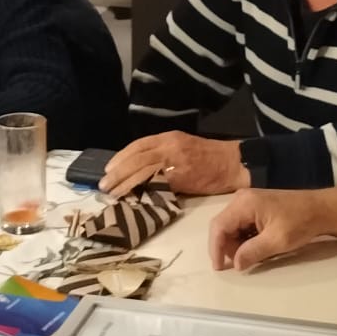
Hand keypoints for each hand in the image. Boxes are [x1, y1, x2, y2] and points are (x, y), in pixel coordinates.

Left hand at [100, 132, 245, 196]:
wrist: (232, 163)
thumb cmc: (209, 157)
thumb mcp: (183, 146)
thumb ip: (162, 153)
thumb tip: (139, 168)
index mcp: (168, 137)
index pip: (138, 145)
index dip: (120, 157)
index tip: (108, 169)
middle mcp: (169, 146)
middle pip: (136, 158)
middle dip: (117, 173)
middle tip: (104, 185)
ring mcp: (175, 161)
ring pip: (142, 171)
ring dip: (124, 183)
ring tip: (112, 193)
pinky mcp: (182, 177)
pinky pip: (157, 183)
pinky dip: (142, 190)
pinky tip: (133, 198)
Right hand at [208, 187, 336, 271]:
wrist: (322, 209)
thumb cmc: (301, 222)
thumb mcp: (277, 241)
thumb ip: (252, 252)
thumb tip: (236, 264)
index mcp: (244, 203)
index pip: (218, 227)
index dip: (216, 249)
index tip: (220, 268)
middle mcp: (242, 199)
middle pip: (223, 226)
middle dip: (228, 247)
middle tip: (242, 263)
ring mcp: (249, 201)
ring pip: (232, 227)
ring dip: (238, 244)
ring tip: (254, 255)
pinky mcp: (256, 206)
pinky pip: (242, 225)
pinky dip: (245, 238)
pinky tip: (258, 246)